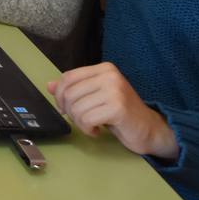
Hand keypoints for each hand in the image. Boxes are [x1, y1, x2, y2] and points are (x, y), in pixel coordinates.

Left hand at [47, 62, 179, 159]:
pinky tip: (98, 130)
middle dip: (69, 111)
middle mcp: (110, 76)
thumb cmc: (120, 113)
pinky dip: (87, 129)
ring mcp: (115, 91)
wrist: (149, 129)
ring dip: (79, 123)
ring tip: (92, 125)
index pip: (68, 77)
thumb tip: (49, 85)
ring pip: (76, 108)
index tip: (66, 108)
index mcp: (104, 69)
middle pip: (69, 93)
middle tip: (82, 120)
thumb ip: (75, 89)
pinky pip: (86, 119)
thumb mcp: (96, 97)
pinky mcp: (117, 108)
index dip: (60, 95)